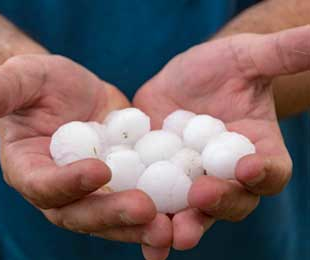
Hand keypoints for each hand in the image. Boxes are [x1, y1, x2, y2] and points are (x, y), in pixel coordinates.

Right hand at [0, 54, 171, 248]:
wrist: (70, 92)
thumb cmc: (41, 84)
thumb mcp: (22, 77)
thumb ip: (3, 89)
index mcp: (30, 169)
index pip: (43, 185)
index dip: (67, 183)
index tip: (99, 171)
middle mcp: (61, 190)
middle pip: (82, 214)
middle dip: (113, 215)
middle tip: (146, 211)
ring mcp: (93, 192)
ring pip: (113, 218)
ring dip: (140, 226)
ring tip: (170, 228)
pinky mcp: (122, 183)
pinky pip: (138, 202)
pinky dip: (159, 215)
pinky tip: (183, 218)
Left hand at [134, 26, 309, 255]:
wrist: (188, 80)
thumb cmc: (224, 67)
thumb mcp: (249, 57)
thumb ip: (283, 53)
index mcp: (257, 152)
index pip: (270, 171)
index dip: (264, 173)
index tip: (248, 166)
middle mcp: (227, 176)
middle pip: (231, 201)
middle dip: (218, 205)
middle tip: (201, 201)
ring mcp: (192, 182)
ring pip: (192, 212)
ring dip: (180, 225)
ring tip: (167, 234)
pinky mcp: (161, 180)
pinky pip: (157, 203)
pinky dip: (148, 220)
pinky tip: (131, 223)